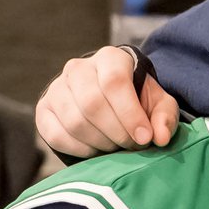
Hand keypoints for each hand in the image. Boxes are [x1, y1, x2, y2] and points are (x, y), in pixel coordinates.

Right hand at [36, 46, 180, 157]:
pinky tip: (96, 150)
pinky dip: (80, 149)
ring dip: (99, 142)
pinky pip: (56, 135)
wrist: (107, 99)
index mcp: (110, 58)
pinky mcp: (44, 110)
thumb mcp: (158, 104)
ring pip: (74, 122)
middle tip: (131, 145)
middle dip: (116, 132)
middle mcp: (78, 68)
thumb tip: (161, 137)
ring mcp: (56, 88)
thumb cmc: (136, 100)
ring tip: (115, 147)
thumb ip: (164, 117)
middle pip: (92, 104)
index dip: (130, 114)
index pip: (114, 82)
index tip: (144, 138)